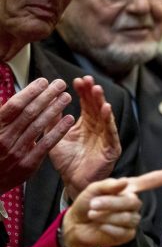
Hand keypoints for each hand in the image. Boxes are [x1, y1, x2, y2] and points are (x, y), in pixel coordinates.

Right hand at [0, 78, 73, 193]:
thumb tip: (1, 94)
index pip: (14, 105)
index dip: (30, 92)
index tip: (43, 81)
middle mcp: (4, 138)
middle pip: (29, 113)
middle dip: (46, 96)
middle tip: (60, 84)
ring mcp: (16, 152)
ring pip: (39, 126)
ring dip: (54, 109)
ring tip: (66, 97)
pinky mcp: (28, 164)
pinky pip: (46, 144)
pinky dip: (58, 131)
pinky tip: (69, 119)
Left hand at [50, 76, 120, 199]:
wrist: (73, 182)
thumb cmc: (67, 162)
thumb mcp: (56, 137)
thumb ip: (54, 121)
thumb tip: (48, 102)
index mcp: (86, 124)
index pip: (86, 104)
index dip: (83, 92)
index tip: (77, 80)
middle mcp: (98, 128)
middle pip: (97, 106)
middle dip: (93, 92)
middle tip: (88, 79)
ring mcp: (106, 137)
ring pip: (106, 116)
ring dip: (102, 102)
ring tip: (97, 89)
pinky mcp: (111, 148)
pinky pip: (111, 132)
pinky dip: (110, 121)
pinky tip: (107, 109)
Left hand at [60, 167, 161, 246]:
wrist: (76, 225)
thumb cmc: (85, 203)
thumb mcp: (93, 189)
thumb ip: (108, 185)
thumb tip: (124, 182)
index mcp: (129, 189)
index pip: (151, 181)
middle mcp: (134, 204)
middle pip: (133, 202)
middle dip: (112, 203)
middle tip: (94, 204)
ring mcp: (132, 220)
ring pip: (128, 217)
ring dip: (107, 216)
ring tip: (93, 214)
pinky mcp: (127, 234)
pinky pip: (123, 230)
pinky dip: (109, 228)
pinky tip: (101, 226)